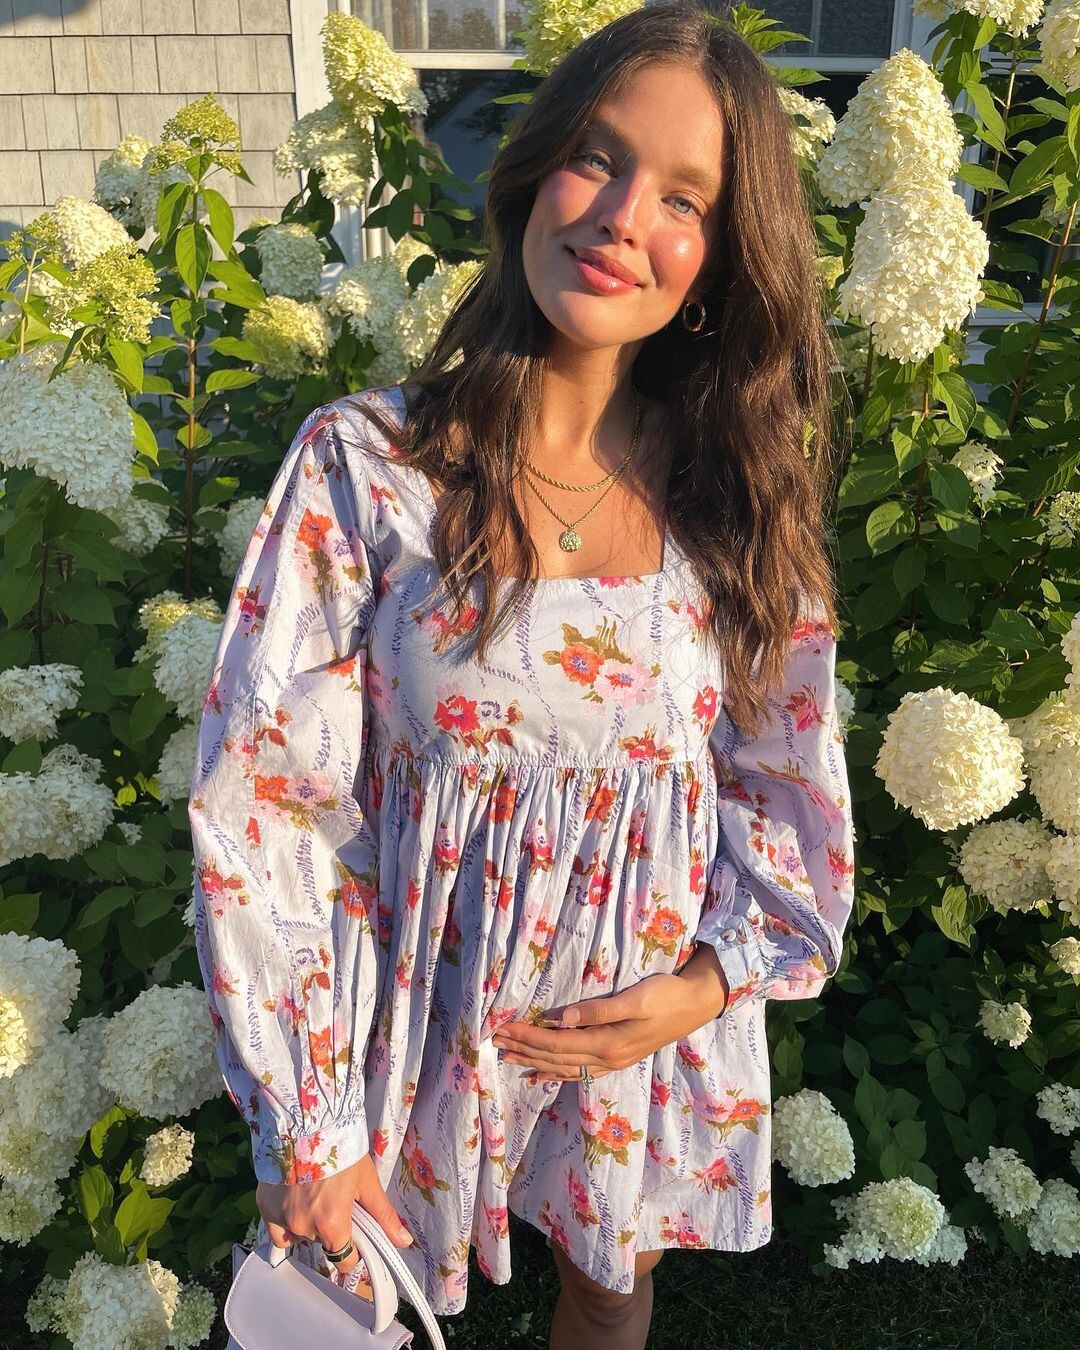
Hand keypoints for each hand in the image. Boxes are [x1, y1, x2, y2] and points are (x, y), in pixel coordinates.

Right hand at [255, 1152, 412, 1286]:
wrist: (305, 1122)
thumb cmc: (340, 1148)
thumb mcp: (367, 1181)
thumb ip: (384, 1215)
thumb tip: (404, 1240)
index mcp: (332, 1224)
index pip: (344, 1261)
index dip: (352, 1251)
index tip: (354, 1236)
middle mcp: (303, 1227)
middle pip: (321, 1243)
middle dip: (329, 1228)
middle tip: (333, 1199)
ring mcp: (280, 1218)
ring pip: (298, 1236)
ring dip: (307, 1224)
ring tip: (314, 1195)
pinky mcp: (264, 1207)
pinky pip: (276, 1227)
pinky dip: (284, 1219)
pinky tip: (294, 1198)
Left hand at [490, 952, 728, 1083]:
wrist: (695, 1005)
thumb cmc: (665, 996)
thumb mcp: (635, 998)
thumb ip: (599, 1010)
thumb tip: (561, 1019)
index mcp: (608, 1044)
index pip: (556, 1043)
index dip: (527, 1037)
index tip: (503, 1028)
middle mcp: (606, 1059)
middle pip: (555, 1057)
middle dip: (524, 1049)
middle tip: (495, 1042)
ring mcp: (612, 1062)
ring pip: (564, 1067)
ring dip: (534, 1061)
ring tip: (509, 1058)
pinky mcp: (617, 1058)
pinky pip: (578, 1071)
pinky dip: (555, 1072)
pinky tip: (541, 1074)